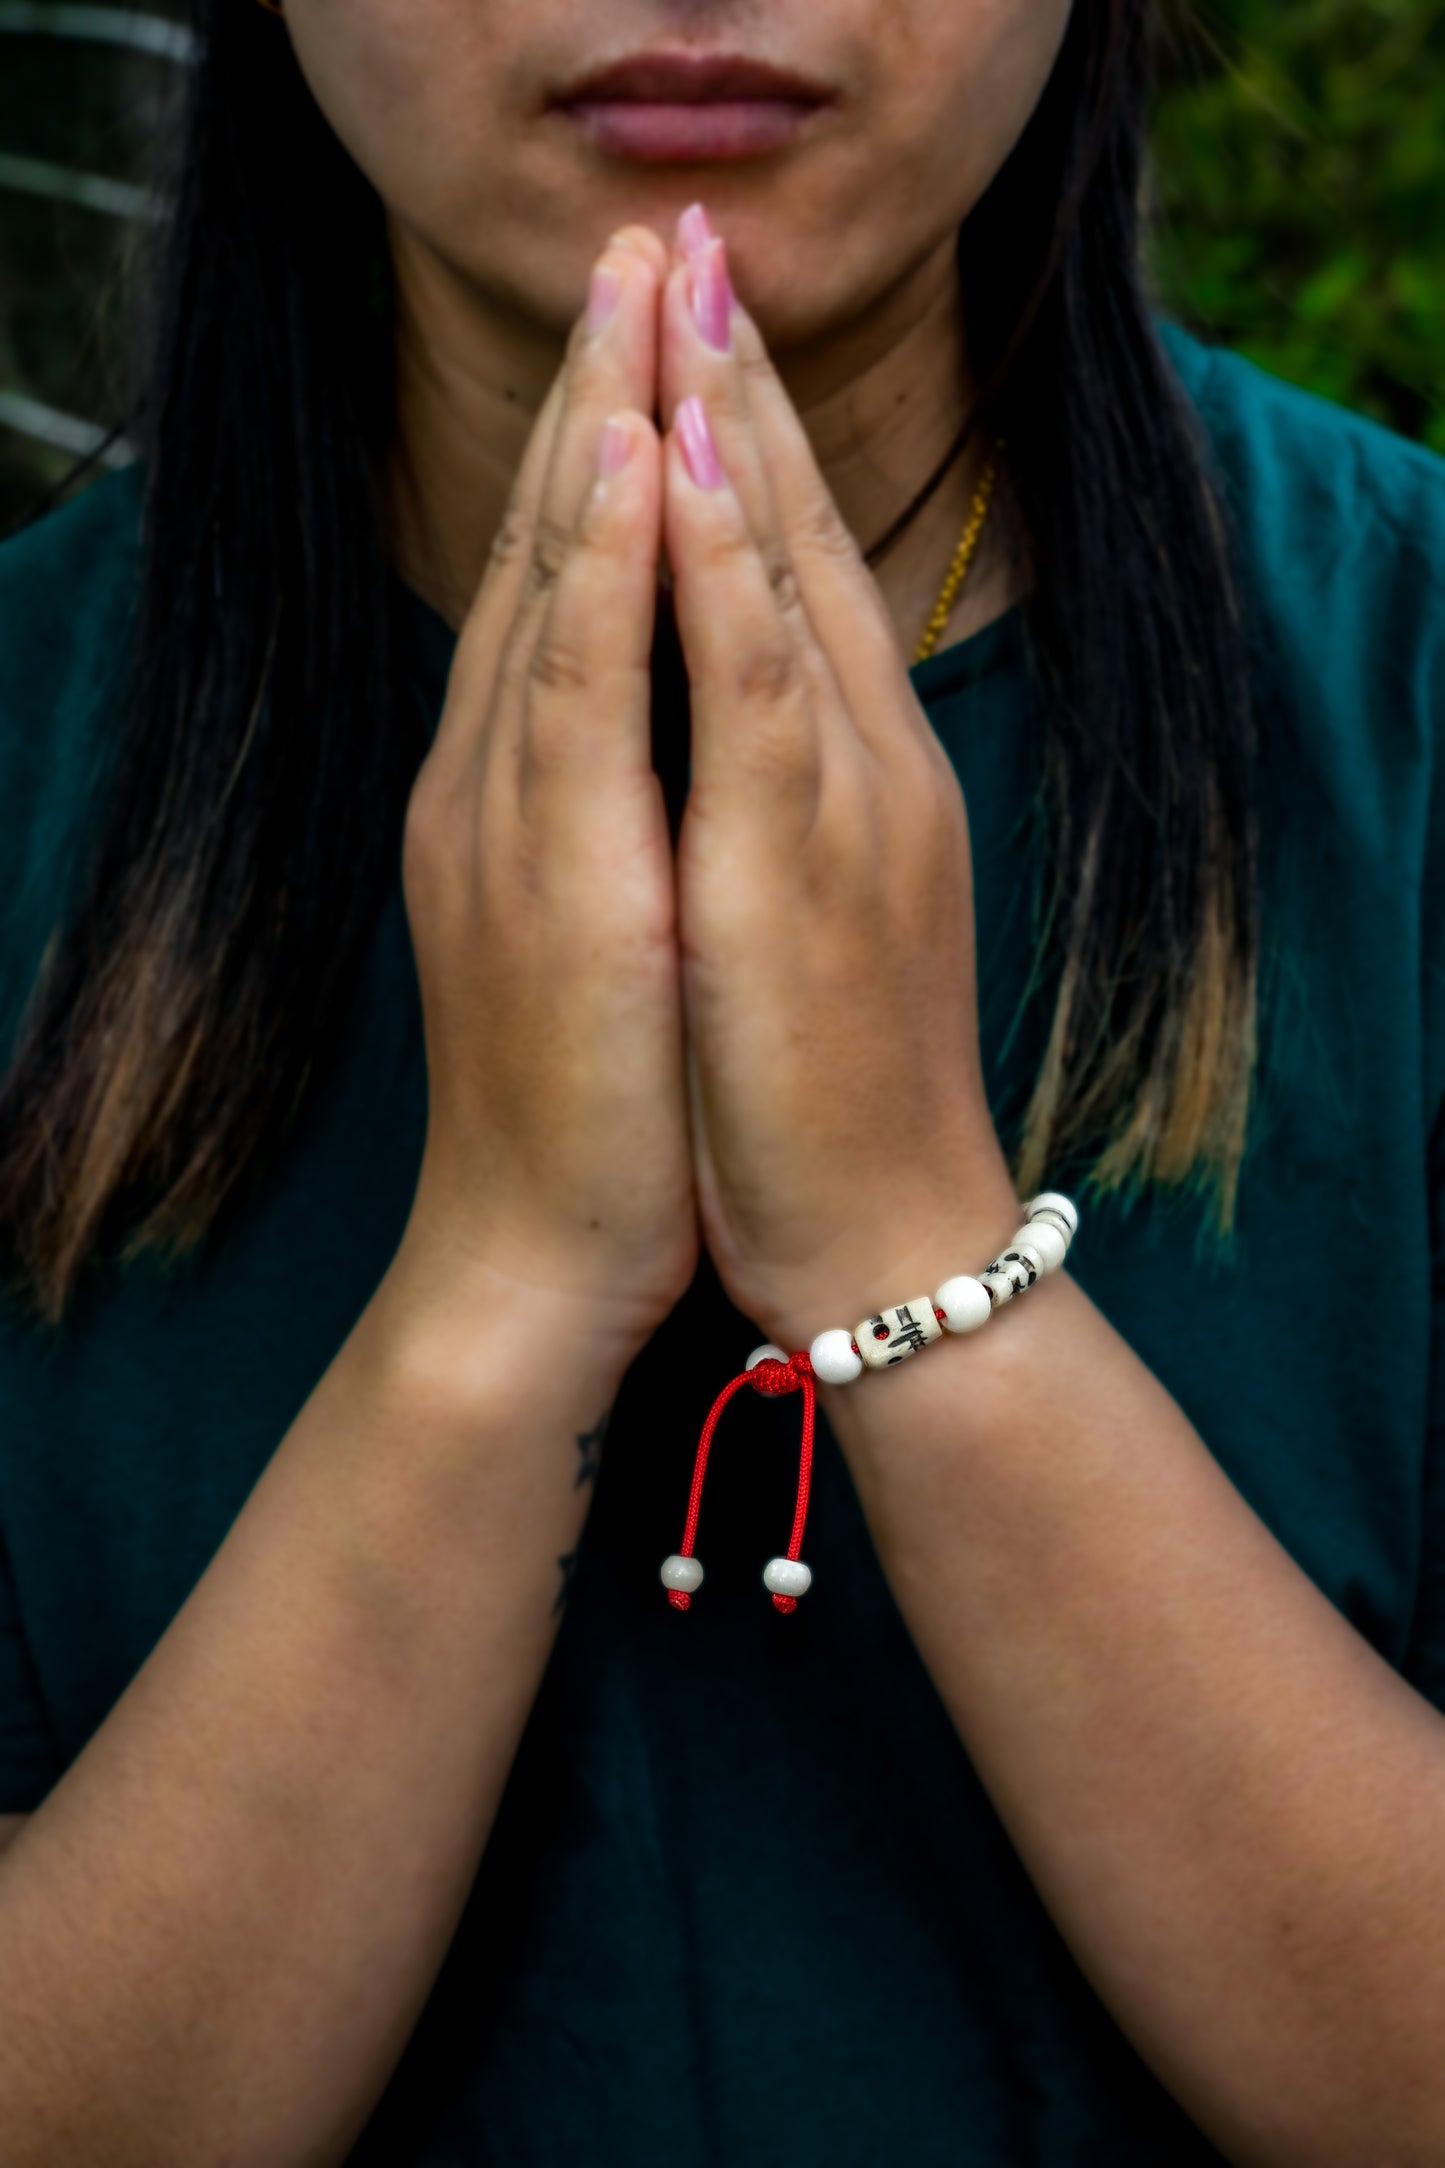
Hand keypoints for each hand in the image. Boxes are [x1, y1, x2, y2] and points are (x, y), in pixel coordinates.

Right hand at [397, 228, 697, 1362]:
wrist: (542, 1256)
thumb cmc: (604, 1105)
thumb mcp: (610, 932)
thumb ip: (616, 818)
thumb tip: (656, 736)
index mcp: (528, 790)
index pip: (573, 584)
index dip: (608, 442)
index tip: (650, 321)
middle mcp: (504, 781)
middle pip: (559, 552)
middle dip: (602, 389)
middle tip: (636, 243)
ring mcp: (514, 818)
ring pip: (564, 588)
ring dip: (605, 429)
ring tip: (635, 286)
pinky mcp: (551, 876)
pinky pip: (586, 684)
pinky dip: (614, 564)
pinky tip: (641, 458)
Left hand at [659, 215, 1017, 1349]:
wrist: (875, 1237)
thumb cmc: (819, 1089)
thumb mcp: (803, 918)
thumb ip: (776, 805)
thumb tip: (730, 721)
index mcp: (843, 774)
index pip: (789, 572)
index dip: (747, 437)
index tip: (695, 319)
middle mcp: (855, 764)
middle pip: (792, 541)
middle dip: (736, 384)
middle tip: (695, 240)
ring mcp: (837, 806)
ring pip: (781, 580)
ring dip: (733, 426)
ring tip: (689, 287)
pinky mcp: (801, 870)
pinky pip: (756, 684)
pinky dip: (729, 564)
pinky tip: (699, 462)